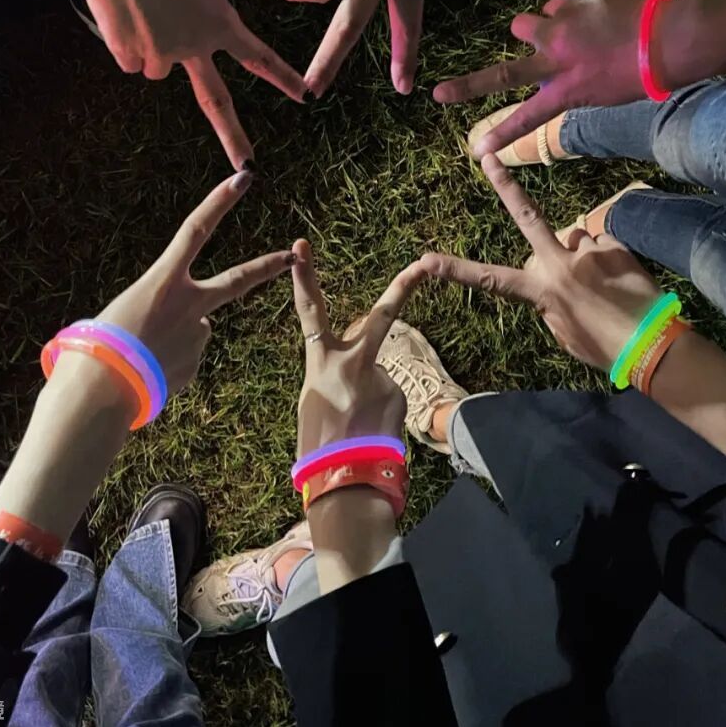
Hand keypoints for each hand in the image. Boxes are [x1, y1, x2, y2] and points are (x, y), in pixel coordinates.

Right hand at [84, 0, 306, 168]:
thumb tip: (189, 15)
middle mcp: (194, 47)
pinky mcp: (129, 53)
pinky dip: (126, 42)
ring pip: (158, 67)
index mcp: (220, 22)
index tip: (306, 97)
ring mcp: (161, 55)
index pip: (258, 57)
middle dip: (234, 138)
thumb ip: (203, 4)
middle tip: (248, 167)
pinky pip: (130, 58)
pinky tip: (123, 13)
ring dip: (152, 48)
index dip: (282, 78)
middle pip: (216, 102)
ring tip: (142, 9)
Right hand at [94, 170, 294, 396]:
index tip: (243, 178)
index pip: (195, 230)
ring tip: (141, 356)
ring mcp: (198, 335)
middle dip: (267, 266)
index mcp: (162, 281)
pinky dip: (167, 365)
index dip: (219, 202)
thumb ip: (157, 308)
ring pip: (194, 330)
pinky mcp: (197, 364)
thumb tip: (184, 325)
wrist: (100, 392)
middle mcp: (189, 305)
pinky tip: (147, 374)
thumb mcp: (122, 311)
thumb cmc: (96, 347)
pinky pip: (184, 359)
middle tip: (291, 256)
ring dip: (173, 339)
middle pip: (237, 280)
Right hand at [290, 237, 425, 455]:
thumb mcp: (313, 400)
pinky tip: (374, 430)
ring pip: (382, 374)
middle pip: (383, 315)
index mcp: (321, 362)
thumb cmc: (319, 443)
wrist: (345, 480)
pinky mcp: (401, 394)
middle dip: (404, 286)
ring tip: (360, 425)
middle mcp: (354, 362)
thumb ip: (332, 373)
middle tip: (425, 264)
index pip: (310, 311)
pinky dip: (384, 410)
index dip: (305, 277)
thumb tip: (356, 367)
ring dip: (374, 395)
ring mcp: (382, 376)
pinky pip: (392, 395)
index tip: (301, 246)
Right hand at [420, 154, 659, 366]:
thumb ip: (549, 302)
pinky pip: (601, 243)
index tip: (425, 260)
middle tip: (486, 157)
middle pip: (527, 217)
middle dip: (504, 186)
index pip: (489, 279)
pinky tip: (618, 279)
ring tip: (602, 283)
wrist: (652, 344)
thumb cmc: (603, 348)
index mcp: (541, 292)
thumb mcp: (563, 333)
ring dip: (582, 254)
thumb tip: (552, 278)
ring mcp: (588, 251)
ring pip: (575, 240)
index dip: (454, 270)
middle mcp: (560, 264)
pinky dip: (606, 257)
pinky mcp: (614, 245)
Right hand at [433, 0, 648, 157]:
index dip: (501, 135)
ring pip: (524, 25)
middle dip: (467, 86)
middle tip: (439, 93)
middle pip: (502, 74)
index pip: (527, 118)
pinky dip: (564, 13)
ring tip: (558, 32)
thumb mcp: (604, 93)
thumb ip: (571, 84)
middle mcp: (556, 60)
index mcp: (568, 90)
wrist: (669, 38)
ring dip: (533, 30)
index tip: (477, 151)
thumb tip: (550, 70)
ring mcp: (561, 28)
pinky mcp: (572, 2)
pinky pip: (555, 6)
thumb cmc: (644, 75)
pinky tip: (588, 17)